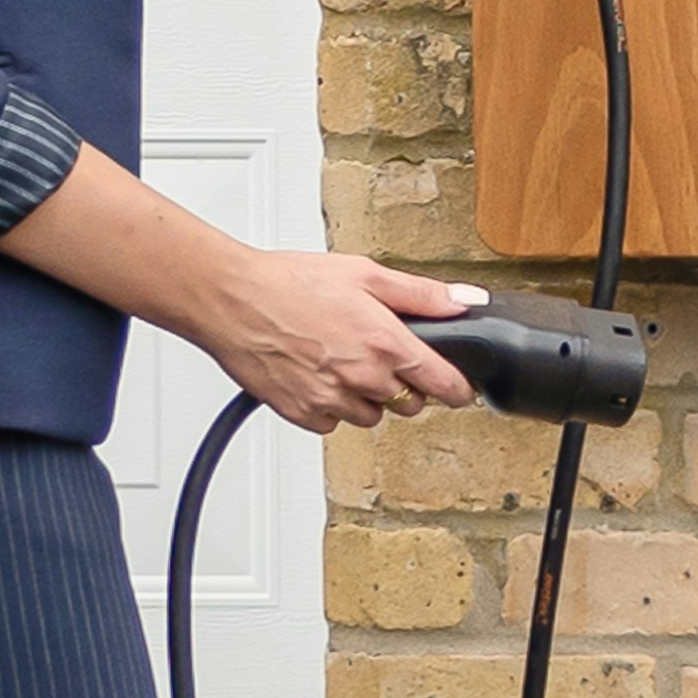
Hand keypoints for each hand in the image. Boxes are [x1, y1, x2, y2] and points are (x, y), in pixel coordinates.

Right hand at [197, 247, 488, 434]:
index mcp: (385, 343)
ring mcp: (332, 401)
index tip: (457, 389)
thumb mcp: (364, 273)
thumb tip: (467, 301)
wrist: (231, 300)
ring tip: (341, 362)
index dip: (456, 389)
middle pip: (409, 404)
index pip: (443, 385)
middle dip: (403, 385)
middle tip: (380, 357)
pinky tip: (316, 375)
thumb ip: (422, 295)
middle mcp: (363, 378)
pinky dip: (331, 406)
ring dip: (366, 397)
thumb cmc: (288, 282)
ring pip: (371, 417)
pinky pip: (332, 423)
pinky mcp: (303, 414)